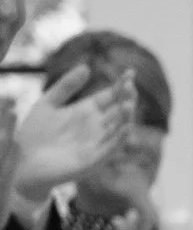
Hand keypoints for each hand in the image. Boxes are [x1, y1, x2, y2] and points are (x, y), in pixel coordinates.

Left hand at [12, 61, 135, 203]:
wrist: (24, 162)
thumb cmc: (34, 134)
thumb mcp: (48, 103)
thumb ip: (66, 86)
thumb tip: (87, 67)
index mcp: (88, 111)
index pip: (112, 96)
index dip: (122, 85)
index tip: (130, 72)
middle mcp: (97, 126)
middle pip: (120, 110)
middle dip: (127, 98)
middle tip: (129, 86)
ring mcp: (97, 143)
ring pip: (120, 128)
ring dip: (126, 117)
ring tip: (128, 104)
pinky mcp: (94, 160)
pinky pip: (111, 149)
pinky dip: (120, 139)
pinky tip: (126, 128)